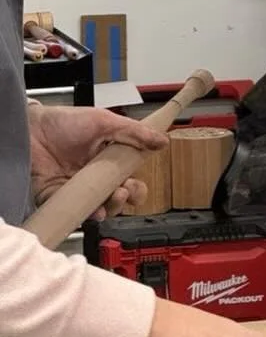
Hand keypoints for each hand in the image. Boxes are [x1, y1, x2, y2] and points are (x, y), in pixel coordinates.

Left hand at [29, 105, 167, 215]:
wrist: (32, 130)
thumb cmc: (65, 121)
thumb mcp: (105, 121)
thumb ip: (134, 132)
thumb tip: (162, 141)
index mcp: (107, 159)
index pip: (128, 178)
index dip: (136, 186)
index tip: (137, 183)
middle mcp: (93, 176)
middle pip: (117, 197)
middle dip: (127, 199)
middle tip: (126, 191)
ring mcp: (76, 189)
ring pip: (99, 208)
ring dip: (111, 207)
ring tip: (113, 198)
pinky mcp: (57, 198)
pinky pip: (73, 212)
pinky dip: (85, 215)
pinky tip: (95, 210)